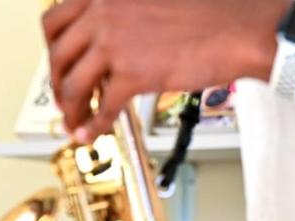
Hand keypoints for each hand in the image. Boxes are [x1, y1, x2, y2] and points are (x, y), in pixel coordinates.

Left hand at [43, 0, 287, 141]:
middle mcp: (105, 12)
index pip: (54, 21)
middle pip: (57, 56)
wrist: (243, 29)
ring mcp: (115, 43)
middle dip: (56, 83)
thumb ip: (119, 14)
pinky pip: (101, 108)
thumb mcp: (150, 0)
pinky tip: (91, 134)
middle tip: (62, 98)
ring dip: (70, 110)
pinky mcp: (132, 73)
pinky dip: (92, 127)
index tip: (56, 64)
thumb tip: (97, 43)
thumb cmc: (209, 13)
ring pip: (72, 86)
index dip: (50, 49)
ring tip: (74, 122)